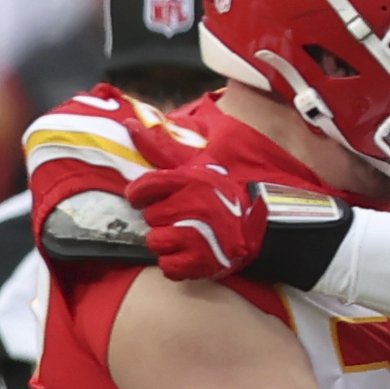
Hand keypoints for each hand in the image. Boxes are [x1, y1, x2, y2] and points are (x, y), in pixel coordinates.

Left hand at [130, 162, 270, 280]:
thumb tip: (130, 122)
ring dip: (165, 241)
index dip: (139, 195)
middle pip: (150, 216)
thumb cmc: (222, 197)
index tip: (144, 199)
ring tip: (184, 236)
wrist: (259, 229)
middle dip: (161, 218)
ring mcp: (196, 235)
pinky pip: (167, 266)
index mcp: (191, 180)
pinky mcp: (199, 261)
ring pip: (155, 241)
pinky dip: (175, 263)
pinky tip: (189, 253)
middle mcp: (192, 206)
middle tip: (180, 217)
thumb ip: (162, 149)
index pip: (144, 187)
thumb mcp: (198, 168)